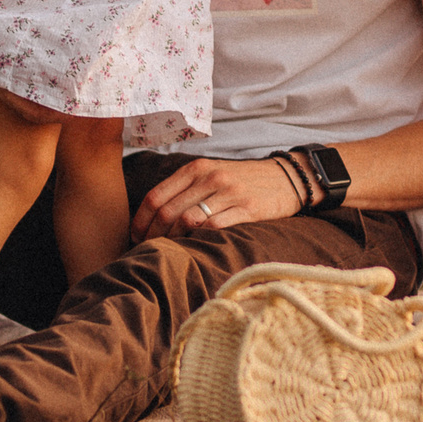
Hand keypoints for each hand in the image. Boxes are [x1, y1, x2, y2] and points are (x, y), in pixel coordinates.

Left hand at [131, 155, 306, 240]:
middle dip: (153, 236)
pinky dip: (200, 241)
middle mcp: (210, 177)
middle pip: (167, 211)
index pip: (155, 196)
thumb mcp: (212, 173)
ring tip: (168, 253)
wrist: (286, 177)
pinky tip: (195, 249)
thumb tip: (153, 214)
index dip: (141, 220)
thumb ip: (185, 188)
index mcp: (196, 168)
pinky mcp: (247, 208)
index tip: (136, 237)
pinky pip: (215, 227)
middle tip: (148, 251)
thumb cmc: (242, 180)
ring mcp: (228, 192)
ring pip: (187, 220)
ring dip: (173, 241)